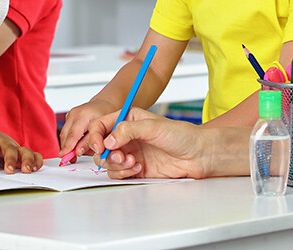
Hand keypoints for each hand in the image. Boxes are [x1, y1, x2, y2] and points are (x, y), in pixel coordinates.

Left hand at [0, 131, 40, 174]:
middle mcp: (7, 143)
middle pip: (10, 149)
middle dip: (10, 160)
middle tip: (9, 171)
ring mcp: (18, 148)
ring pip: (25, 151)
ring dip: (27, 160)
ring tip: (26, 171)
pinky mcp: (25, 154)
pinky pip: (35, 155)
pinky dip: (37, 161)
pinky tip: (36, 169)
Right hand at [58, 99, 116, 160]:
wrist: (105, 103)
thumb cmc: (107, 115)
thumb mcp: (103, 129)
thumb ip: (90, 141)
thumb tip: (78, 153)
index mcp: (83, 115)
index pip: (72, 135)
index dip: (67, 148)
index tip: (64, 158)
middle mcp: (74, 113)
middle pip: (66, 135)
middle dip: (67, 149)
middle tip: (71, 159)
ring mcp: (70, 114)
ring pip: (65, 134)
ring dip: (69, 145)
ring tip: (79, 152)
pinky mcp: (69, 117)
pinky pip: (67, 131)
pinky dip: (71, 139)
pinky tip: (80, 144)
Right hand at [88, 108, 215, 178]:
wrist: (197, 155)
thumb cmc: (181, 135)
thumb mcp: (153, 127)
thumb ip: (128, 130)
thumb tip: (108, 140)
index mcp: (128, 119)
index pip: (100, 125)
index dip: (95, 136)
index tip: (99, 146)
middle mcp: (126, 136)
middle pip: (100, 146)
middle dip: (107, 154)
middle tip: (120, 157)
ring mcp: (130, 152)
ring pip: (108, 162)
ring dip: (116, 165)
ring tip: (132, 163)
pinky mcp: (135, 168)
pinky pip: (118, 173)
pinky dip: (124, 173)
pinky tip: (138, 168)